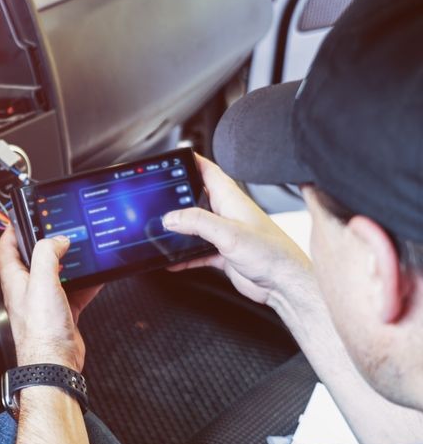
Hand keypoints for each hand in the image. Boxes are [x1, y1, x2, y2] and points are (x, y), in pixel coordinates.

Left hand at [0, 227, 100, 371]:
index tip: (20, 219)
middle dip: (44, 245)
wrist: (55, 364)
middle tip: (56, 231)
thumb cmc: (41, 332)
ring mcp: (44, 303)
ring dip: (67, 263)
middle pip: (32, 260)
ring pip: (55, 275)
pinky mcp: (62, 314)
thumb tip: (57, 240)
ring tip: (78, 250)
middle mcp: (27, 291)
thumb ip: (47, 254)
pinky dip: (84, 284)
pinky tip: (95, 278)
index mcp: (15, 281)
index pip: (5, 250)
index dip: (10, 232)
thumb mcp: (42, 282)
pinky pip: (73, 293)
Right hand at [162, 154, 313, 306]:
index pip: (208, 171)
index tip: (173, 158)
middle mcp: (227, 213)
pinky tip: (173, 262)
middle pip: (196, 198)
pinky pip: (197, 251)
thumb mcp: (229, 233)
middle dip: (176, 197)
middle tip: (157, 198)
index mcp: (231, 199)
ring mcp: (225, 234)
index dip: (191, 161)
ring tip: (159, 231)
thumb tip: (171, 216)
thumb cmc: (272, 254)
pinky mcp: (224, 254)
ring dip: (178, 230)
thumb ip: (198, 222)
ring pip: (194, 226)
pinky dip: (184, 256)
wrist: (286, 285)